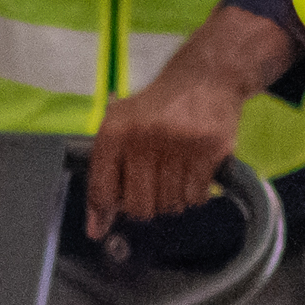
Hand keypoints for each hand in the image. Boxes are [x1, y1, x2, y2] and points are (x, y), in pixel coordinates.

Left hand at [85, 8, 288, 229]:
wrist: (206, 76)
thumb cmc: (159, 105)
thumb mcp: (123, 124)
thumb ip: (106, 173)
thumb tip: (95, 228)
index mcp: (115, 131)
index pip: (102, 189)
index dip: (103, 213)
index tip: (103, 226)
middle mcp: (144, 139)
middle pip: (139, 206)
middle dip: (144, 206)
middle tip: (151, 192)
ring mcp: (178, 145)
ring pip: (169, 204)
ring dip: (171, 201)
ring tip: (174, 178)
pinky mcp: (209, 150)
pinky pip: (195, 196)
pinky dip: (194, 196)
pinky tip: (193, 176)